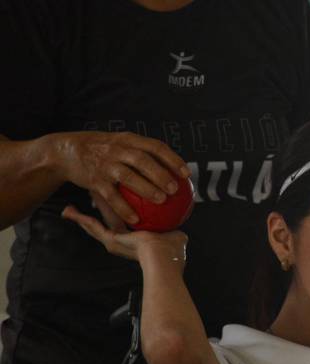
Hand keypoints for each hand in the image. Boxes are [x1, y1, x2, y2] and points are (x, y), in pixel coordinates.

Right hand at [47, 131, 189, 224]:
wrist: (66, 151)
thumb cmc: (102, 151)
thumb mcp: (121, 144)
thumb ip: (142, 153)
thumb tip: (172, 173)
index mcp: (128, 140)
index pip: (155, 146)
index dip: (172, 159)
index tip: (186, 173)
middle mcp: (117, 149)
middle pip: (142, 161)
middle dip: (160, 174)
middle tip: (175, 189)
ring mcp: (105, 164)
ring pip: (128, 177)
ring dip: (146, 189)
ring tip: (161, 201)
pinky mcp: (94, 179)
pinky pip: (111, 196)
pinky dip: (123, 208)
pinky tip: (136, 220)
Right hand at [61, 205, 186, 263]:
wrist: (163, 260)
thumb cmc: (173, 254)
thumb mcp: (176, 237)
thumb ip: (176, 231)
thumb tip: (182, 227)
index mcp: (136, 244)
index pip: (124, 228)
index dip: (117, 218)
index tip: (112, 210)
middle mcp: (122, 246)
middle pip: (105, 226)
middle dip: (95, 217)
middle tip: (84, 206)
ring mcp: (115, 245)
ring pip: (96, 226)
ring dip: (83, 217)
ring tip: (68, 209)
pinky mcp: (111, 242)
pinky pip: (94, 226)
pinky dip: (82, 219)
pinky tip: (70, 211)